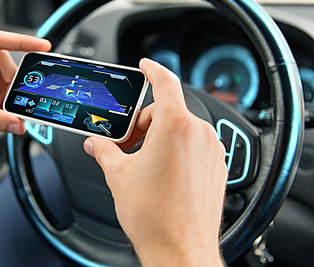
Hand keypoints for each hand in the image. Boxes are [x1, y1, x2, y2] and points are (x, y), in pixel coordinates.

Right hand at [83, 58, 226, 266]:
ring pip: (180, 129)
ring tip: (142, 164)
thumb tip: (97, 143)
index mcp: (175, 127)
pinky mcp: (217, 166)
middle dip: (143, 123)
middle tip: (126, 144)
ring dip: (160, 138)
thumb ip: (105, 151)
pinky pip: (193, 145)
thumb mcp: (119, 175)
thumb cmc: (156, 216)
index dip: (153, 69)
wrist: (181, 250)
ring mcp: (211, 151)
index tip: (147, 66)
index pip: (165, 83)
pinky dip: (176, 150)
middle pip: (167, 111)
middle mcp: (198, 134)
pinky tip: (161, 172)